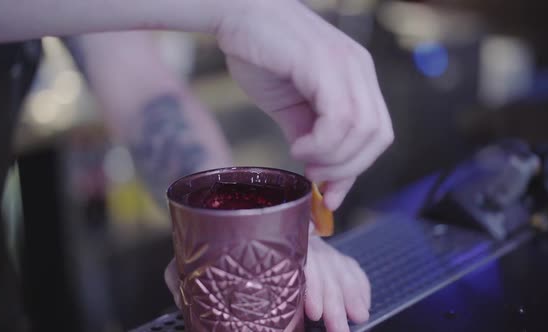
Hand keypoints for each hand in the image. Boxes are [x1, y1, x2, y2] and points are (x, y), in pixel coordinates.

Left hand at [164, 236, 370, 331]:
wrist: (224, 211)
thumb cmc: (206, 243)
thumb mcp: (190, 260)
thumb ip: (186, 277)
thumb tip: (185, 294)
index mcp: (264, 238)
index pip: (296, 257)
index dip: (310, 284)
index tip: (312, 309)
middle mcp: (291, 239)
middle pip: (323, 264)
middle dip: (334, 298)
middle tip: (335, 326)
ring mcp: (306, 246)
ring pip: (337, 264)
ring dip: (349, 294)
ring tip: (356, 319)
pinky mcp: (316, 255)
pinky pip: (345, 264)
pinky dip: (357, 283)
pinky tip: (362, 304)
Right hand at [216, 0, 392, 209]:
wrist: (236, 15)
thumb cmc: (261, 55)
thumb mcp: (290, 107)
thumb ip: (311, 136)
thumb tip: (320, 171)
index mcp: (356, 79)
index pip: (376, 134)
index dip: (356, 169)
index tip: (330, 194)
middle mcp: (359, 70)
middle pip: (378, 136)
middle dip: (347, 168)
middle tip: (314, 173)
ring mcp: (345, 64)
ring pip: (362, 130)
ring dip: (332, 158)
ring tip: (302, 155)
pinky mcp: (324, 62)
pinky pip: (339, 118)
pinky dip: (321, 143)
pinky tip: (298, 143)